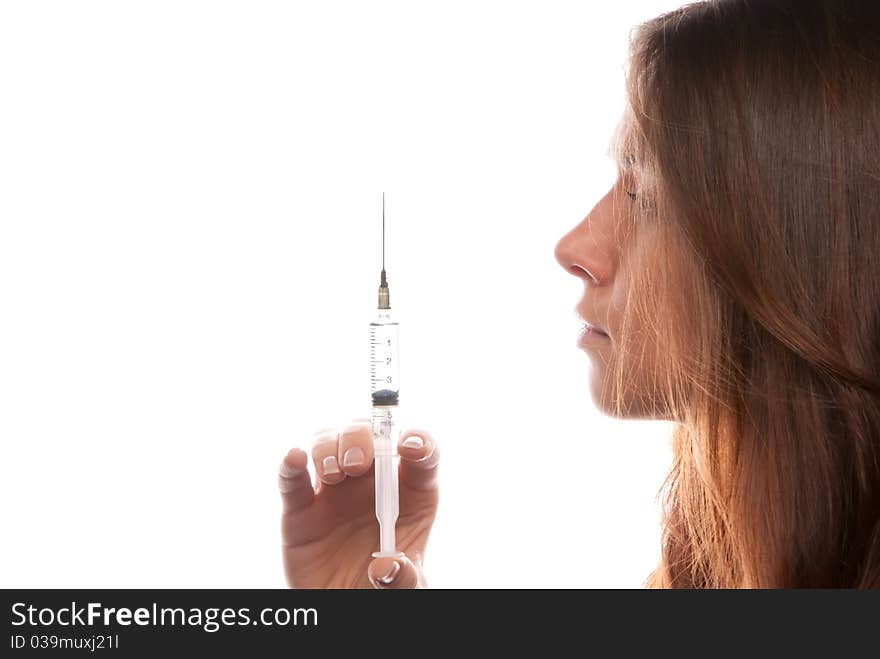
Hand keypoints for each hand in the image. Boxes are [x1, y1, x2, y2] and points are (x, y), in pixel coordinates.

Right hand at [279, 420, 438, 587]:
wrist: (342, 607)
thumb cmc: (382, 589)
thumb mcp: (406, 587)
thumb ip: (404, 579)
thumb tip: (386, 567)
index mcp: (410, 494)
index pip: (422, 454)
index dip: (419, 441)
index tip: (409, 446)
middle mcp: (373, 483)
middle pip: (369, 437)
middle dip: (362, 439)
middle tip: (357, 464)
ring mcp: (335, 491)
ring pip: (329, 443)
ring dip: (328, 447)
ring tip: (333, 474)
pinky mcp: (301, 507)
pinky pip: (292, 477)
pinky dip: (290, 463)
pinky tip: (295, 458)